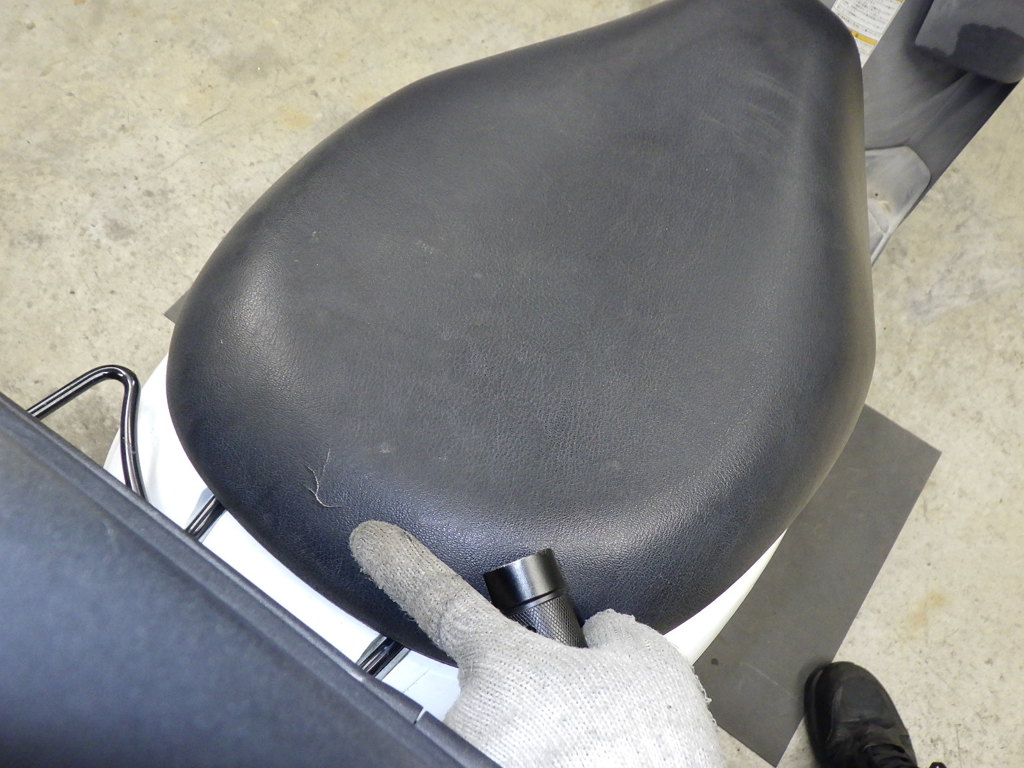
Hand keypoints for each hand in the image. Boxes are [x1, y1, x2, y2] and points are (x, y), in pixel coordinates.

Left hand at [350, 521, 724, 767]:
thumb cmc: (649, 755)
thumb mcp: (648, 664)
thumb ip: (609, 633)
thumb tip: (597, 636)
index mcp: (504, 666)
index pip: (439, 599)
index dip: (403, 566)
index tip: (373, 541)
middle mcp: (472, 719)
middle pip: (492, 686)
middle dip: (535, 698)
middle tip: (587, 726)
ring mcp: (470, 761)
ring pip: (503, 736)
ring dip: (542, 740)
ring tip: (590, 754)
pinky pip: (507, 761)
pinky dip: (544, 763)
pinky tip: (579, 765)